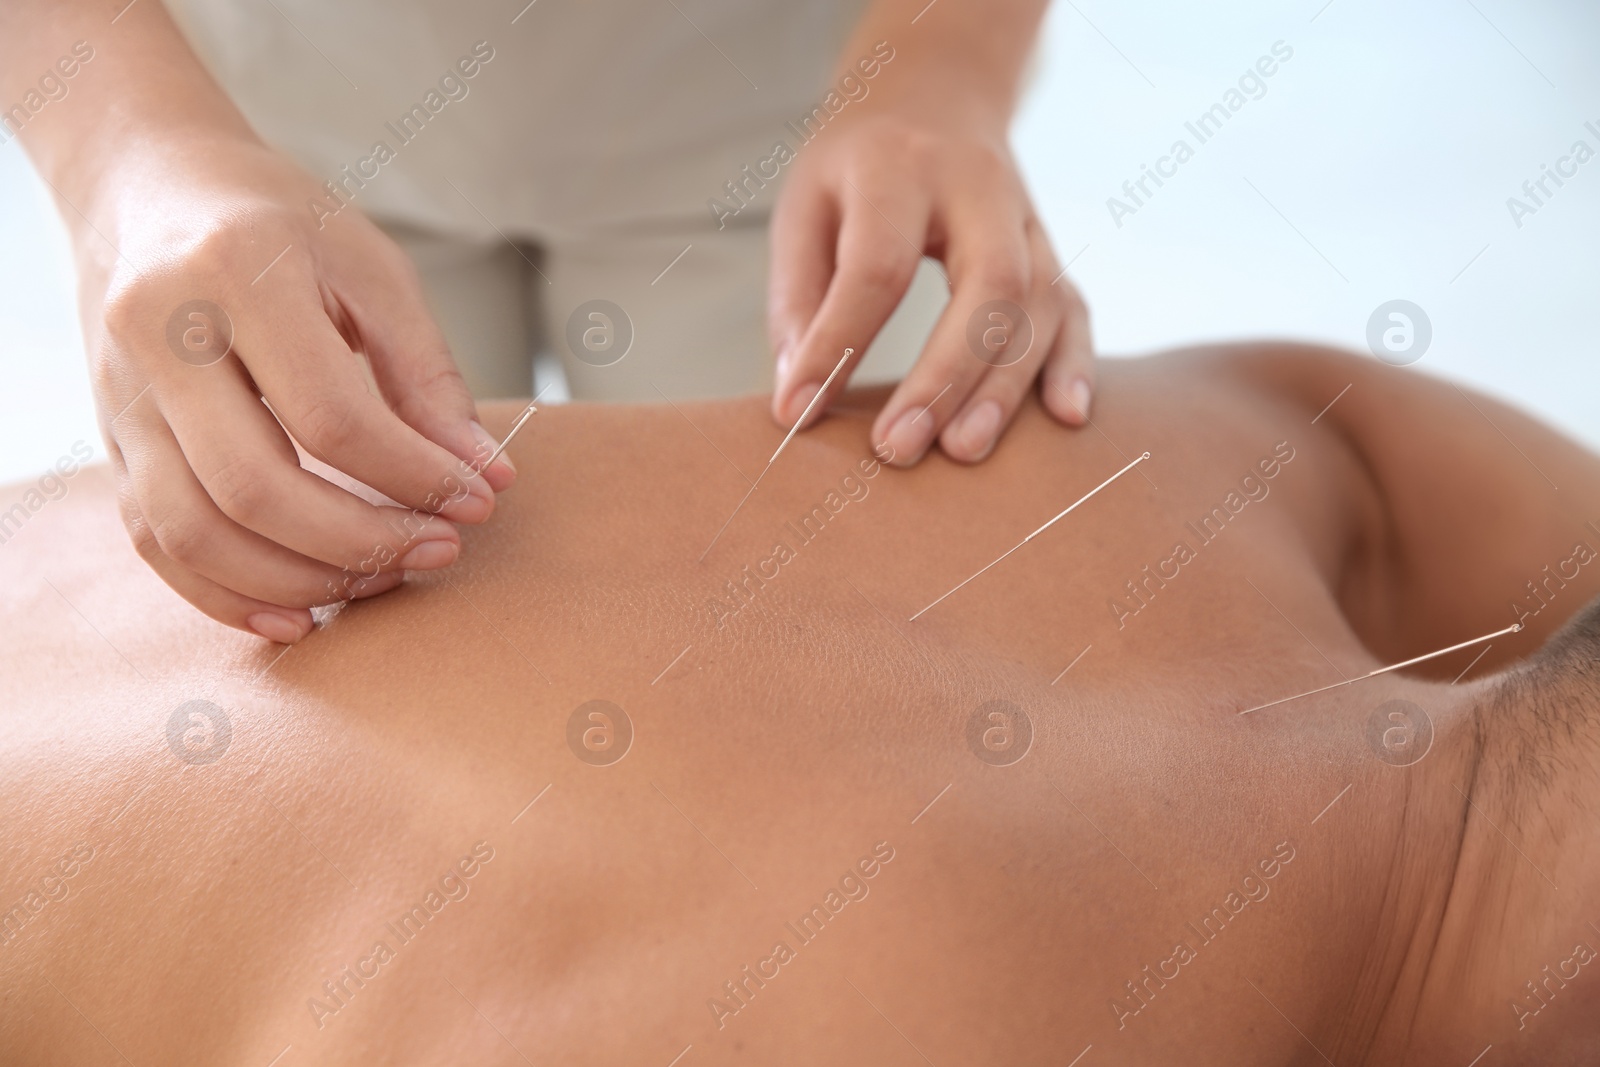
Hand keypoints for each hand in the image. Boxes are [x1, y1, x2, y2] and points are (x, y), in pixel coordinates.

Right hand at [72, 133, 513, 642]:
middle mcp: (159, 336)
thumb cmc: (279, 224)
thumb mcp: (370, 270)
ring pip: (197, 532)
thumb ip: (426, 376)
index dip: (414, 475)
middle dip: (362, 541)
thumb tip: (486, 478)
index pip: (331, 415)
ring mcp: (120, 396)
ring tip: (383, 579)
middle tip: (439, 549)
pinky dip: (227, 595)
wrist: (152, 189)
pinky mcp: (109, 439)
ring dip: (301, 580)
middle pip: (257, 488)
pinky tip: (302, 613)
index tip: (478, 500)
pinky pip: (157, 544)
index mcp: (234, 273)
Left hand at [768, 107, 1093, 465]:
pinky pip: (1076, 309)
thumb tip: (798, 392)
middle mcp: (978, 186)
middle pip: (986, 283)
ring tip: (963, 452)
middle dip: (945, 375)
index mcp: (899, 166)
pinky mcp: (1052, 251)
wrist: (934, 93)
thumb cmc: (857, 168)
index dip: (836, 345)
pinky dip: (1074, 365)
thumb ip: (798, 294)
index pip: (877, 265)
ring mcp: (1027, 217)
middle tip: (898, 448)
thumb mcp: (805, 205)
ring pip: (1040, 304)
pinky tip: (1065, 419)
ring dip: (1005, 386)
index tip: (797, 413)